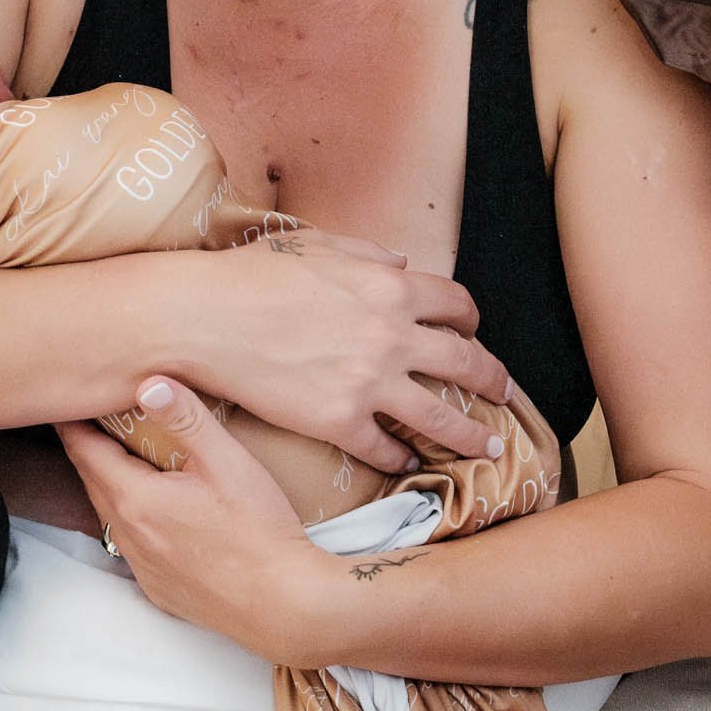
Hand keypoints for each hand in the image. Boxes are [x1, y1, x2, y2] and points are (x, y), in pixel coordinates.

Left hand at [57, 378, 338, 667]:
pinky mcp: (160, 589)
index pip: (85, 451)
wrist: (286, 604)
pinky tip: (155, 510)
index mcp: (136, 500)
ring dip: (110, 484)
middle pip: (93, 482)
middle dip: (88, 449)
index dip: (71, 422)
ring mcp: (143, 568)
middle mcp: (129, 536)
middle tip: (89, 419)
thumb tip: (148, 383)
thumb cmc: (259, 530)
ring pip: (111, 515)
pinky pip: (132, 546)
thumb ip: (186, 418)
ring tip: (121, 457)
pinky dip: (132, 520)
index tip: (65, 400)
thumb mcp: (226, 461)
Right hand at [193, 229, 511, 470]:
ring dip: (472, 435)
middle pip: (467, 363)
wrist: (206, 318)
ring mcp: (370, 384)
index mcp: (388, 288)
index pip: (455, 304)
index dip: (470, 319)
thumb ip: (366, 253)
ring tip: (489, 448)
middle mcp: (392, 337)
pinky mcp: (341, 422)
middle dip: (494, 381)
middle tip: (504, 394)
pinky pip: (386, 449)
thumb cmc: (251, 275)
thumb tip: (401, 263)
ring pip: (442, 418)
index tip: (473, 330)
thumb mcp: (315, 245)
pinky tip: (405, 465)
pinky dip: (400, 460)